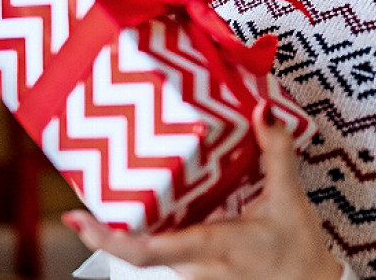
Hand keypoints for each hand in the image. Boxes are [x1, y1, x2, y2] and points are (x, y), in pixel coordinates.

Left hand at [63, 102, 344, 279]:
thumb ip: (276, 152)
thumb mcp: (289, 198)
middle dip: (106, 225)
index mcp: (211, 245)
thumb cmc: (298, 252)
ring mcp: (193, 274)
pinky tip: (152, 207)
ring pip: (148, 249)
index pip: (145, 251)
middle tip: (83, 192)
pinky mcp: (198, 273)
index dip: (106, 237)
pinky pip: (165, 251)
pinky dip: (151, 231)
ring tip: (112, 191)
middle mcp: (193, 266)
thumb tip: (263, 111)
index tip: (77, 218)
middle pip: (134, 248)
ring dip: (127, 227)